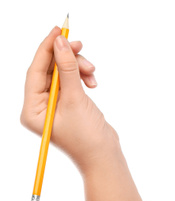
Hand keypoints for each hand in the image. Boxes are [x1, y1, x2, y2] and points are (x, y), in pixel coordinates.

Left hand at [21, 26, 117, 170]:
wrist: (105, 157)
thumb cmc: (87, 137)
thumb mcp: (75, 99)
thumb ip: (68, 69)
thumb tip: (61, 44)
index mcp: (32, 109)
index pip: (34, 71)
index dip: (46, 49)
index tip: (58, 32)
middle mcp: (39, 106)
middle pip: (48, 70)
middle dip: (66, 58)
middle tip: (80, 44)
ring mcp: (54, 105)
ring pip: (62, 74)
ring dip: (78, 68)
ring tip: (92, 73)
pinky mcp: (69, 104)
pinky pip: (72, 82)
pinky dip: (83, 78)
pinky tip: (93, 82)